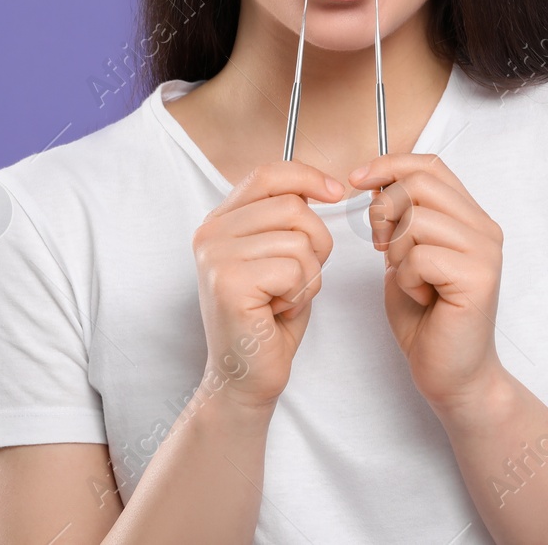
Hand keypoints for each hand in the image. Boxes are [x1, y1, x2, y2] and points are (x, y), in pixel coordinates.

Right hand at [191, 160, 345, 410]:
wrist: (246, 375)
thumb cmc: (269, 317)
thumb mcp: (280, 255)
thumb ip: (288, 219)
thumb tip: (327, 186)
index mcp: (221, 220)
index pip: (268, 173)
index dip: (308, 176)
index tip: (336, 192)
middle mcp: (210, 233)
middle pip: (293, 207)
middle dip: (316, 243)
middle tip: (299, 277)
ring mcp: (215, 257)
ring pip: (299, 241)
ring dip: (308, 275)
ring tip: (284, 297)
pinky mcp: (228, 283)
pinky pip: (294, 269)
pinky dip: (300, 294)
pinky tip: (277, 311)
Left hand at [349, 154, 507, 412]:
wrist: (452, 375)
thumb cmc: (427, 319)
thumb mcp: (405, 256)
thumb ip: (401, 220)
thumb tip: (377, 182)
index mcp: (471, 218)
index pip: (430, 166)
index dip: (389, 165)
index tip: (356, 179)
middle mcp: (485, 229)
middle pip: (420, 184)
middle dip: (385, 210)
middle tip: (382, 246)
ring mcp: (485, 252)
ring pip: (416, 220)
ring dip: (397, 252)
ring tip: (410, 280)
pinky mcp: (478, 278)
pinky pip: (420, 255)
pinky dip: (406, 277)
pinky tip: (421, 297)